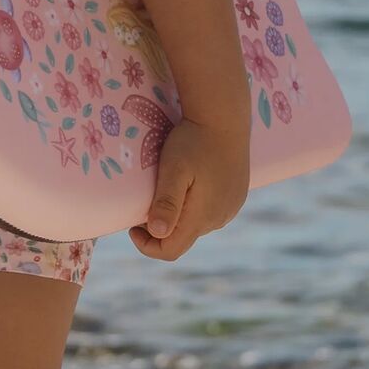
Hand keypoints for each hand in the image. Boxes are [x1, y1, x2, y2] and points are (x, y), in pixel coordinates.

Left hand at [130, 118, 249, 260]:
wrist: (225, 118)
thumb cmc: (194, 142)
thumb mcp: (173, 169)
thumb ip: (166, 202)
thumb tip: (157, 232)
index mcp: (202, 217)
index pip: (170, 251)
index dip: (147, 246)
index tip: (132, 226)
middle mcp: (219, 219)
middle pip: (182, 238)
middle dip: (161, 227)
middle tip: (147, 200)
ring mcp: (231, 208)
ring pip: (196, 225)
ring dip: (178, 216)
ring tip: (167, 190)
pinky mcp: (236, 197)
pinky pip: (211, 213)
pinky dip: (194, 208)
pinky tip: (189, 185)